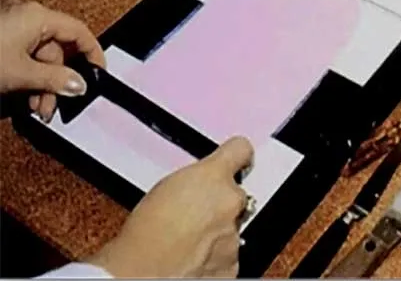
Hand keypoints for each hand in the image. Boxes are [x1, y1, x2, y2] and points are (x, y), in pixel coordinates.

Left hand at [0, 0, 104, 119]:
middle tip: (52, 106)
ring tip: (35, 107)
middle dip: (57, 82)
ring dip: (42, 85)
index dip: (93, 53)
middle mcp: (28, 18)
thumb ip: (56, 79)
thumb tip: (80, 84)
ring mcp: (14, 27)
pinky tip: (23, 96)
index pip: (80, 32)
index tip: (99, 73)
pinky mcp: (2, 39)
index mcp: (38, 17)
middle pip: (58, 50)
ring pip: (41, 57)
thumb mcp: (20, 73)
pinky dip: (28, 77)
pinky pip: (26, 57)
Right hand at [88, 136, 253, 277]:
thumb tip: (200, 183)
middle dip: (221, 201)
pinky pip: (228, 253)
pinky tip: (194, 255)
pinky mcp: (232, 265)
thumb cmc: (145, 235)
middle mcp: (230, 202)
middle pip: (236, 193)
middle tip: (196, 211)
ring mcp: (233, 235)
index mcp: (213, 176)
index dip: (238, 154)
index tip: (238, 157)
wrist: (143, 275)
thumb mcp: (165, 187)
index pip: (241, 149)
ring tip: (188, 237)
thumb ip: (195, 179)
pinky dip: (215, 255)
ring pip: (232, 225)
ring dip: (217, 229)